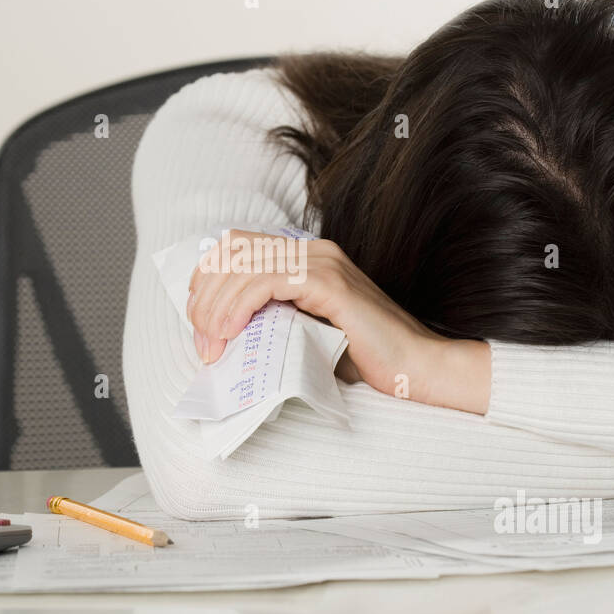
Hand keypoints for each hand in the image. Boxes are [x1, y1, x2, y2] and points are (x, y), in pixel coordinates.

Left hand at [186, 229, 490, 411]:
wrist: (415, 368)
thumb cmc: (364, 359)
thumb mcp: (303, 332)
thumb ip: (271, 319)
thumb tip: (218, 333)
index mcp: (305, 256)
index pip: (235, 245)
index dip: (206, 278)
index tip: (198, 321)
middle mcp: (313, 250)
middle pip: (233, 251)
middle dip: (206, 297)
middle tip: (204, 342)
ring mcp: (323, 262)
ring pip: (246, 265)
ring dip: (218, 306)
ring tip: (213, 343)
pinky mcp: (331, 283)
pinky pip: (270, 280)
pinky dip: (241, 304)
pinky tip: (233, 331)